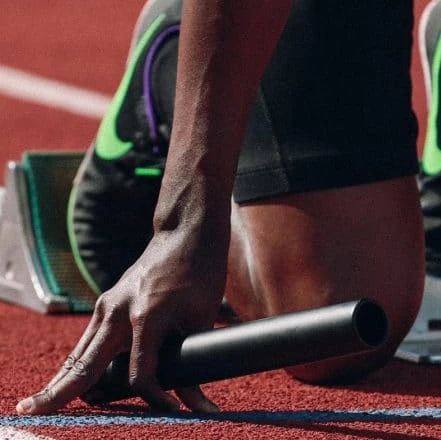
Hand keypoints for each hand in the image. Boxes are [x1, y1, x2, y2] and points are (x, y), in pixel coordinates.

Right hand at [16, 222, 228, 414]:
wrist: (186, 233)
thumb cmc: (200, 273)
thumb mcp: (202, 318)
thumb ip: (193, 359)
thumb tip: (195, 401)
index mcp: (146, 315)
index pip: (139, 374)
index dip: (156, 398)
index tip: (174, 411)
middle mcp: (118, 311)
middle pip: (85, 364)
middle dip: (60, 392)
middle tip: (32, 413)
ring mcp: (108, 305)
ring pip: (79, 352)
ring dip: (62, 380)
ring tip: (38, 405)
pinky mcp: (107, 303)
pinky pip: (87, 340)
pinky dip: (77, 362)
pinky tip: (66, 382)